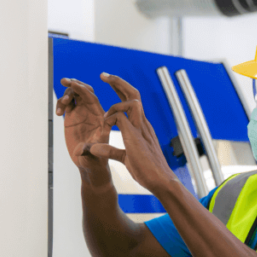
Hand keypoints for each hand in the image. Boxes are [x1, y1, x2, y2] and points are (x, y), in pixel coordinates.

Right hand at [55, 77, 109, 171]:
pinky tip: (58, 112)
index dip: (82, 89)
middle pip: (83, 91)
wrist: (89, 163)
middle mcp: (91, 112)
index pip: (91, 97)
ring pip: (74, 96)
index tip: (73, 84)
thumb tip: (80, 150)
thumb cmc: (95, 159)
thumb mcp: (94, 154)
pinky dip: (61, 104)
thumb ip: (88, 150)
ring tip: (61, 107)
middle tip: (64, 81)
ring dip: (66, 95)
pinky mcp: (72, 118)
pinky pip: (66, 104)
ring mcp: (81, 114)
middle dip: (74, 84)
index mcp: (100, 116)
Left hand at [88, 73, 179, 193]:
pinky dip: (111, 118)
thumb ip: (111, 151)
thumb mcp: (124, 158)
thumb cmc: (147, 171)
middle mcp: (143, 123)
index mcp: (141, 126)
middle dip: (118, 82)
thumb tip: (96, 148)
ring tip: (105, 113)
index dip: (120, 90)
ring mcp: (141, 128)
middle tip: (103, 75)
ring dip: (115, 102)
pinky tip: (106, 126)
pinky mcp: (136, 136)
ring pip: (132, 100)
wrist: (160, 181)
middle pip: (134, 94)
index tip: (108, 82)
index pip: (132, 101)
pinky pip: (121, 117)